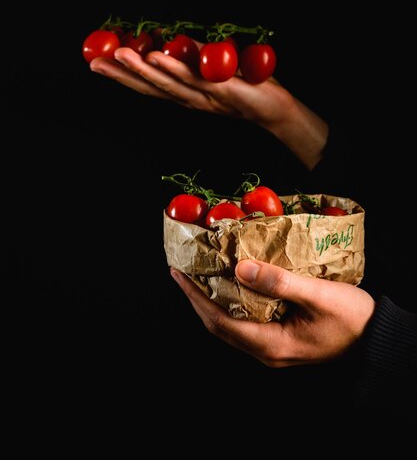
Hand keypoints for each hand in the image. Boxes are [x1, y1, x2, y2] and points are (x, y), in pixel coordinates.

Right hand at [90, 47, 327, 168]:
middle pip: (149, 88)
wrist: (275, 106)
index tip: (99, 63)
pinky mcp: (219, 90)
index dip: (124, 76)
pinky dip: (172, 68)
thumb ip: (193, 56)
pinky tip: (154, 57)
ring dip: (140, 70)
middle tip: (94, 63)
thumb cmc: (246, 86)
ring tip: (117, 56)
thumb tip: (170, 39)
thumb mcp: (214, 67)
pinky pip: (192, 79)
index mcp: (185, 94)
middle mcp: (188, 99)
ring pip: (166, 84)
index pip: (149, 85)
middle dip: (121, 76)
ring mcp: (202, 97)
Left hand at [170, 259, 375, 366]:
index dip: (195, 297)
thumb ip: (278, 282)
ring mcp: (272, 347)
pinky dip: (231, 303)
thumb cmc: (351, 318)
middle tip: (181, 271)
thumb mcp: (317, 295)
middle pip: (218, 325)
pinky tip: (230, 285)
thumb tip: (239, 267)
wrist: (375, 338)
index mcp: (270, 343)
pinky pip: (245, 322)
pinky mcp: (279, 338)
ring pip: (230, 324)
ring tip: (199, 276)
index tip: (178, 274)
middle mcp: (266, 350)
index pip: (218, 320)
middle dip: (196, 298)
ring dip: (211, 301)